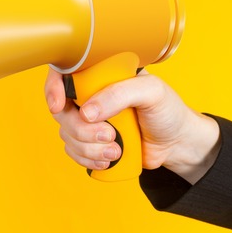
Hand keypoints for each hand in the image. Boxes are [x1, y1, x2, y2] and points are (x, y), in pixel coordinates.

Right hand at [44, 68, 220, 183]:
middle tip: (108, 135)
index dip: (53, 88)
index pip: (64, 72)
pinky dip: (87, 159)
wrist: (177, 144)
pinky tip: (107, 160)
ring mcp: (89, 119)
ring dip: (87, 148)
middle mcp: (90, 94)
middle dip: (80, 129)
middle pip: (61, 110)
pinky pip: (73, 151)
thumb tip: (87, 112)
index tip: (59, 105)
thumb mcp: (152, 92)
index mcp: (101, 74)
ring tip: (116, 151)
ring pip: (66, 133)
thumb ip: (119, 94)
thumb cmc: (168, 111)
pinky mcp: (91, 141)